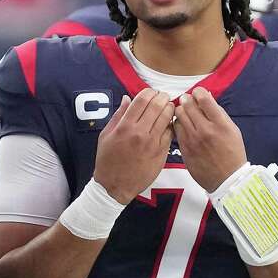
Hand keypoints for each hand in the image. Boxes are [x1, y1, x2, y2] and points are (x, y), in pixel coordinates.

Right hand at [93, 89, 173, 203]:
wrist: (115, 185)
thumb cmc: (108, 160)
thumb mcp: (106, 135)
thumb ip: (118, 115)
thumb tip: (127, 98)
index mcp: (125, 126)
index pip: (142, 99)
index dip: (149, 92)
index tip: (151, 93)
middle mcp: (140, 133)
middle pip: (157, 105)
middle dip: (162, 97)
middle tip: (162, 96)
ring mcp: (152, 143)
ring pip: (167, 117)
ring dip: (169, 108)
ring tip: (167, 106)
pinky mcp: (161, 152)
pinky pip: (170, 132)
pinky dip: (171, 124)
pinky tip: (167, 123)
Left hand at [173, 87, 247, 191]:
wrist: (226, 179)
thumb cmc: (232, 154)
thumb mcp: (232, 130)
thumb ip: (219, 114)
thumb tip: (206, 99)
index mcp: (220, 124)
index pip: (203, 98)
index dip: (198, 92)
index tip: (198, 94)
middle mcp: (205, 130)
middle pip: (188, 104)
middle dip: (188, 99)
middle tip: (189, 101)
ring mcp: (193, 140)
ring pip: (179, 115)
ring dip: (182, 110)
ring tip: (186, 113)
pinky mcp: (184, 148)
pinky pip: (176, 129)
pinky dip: (179, 124)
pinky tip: (185, 126)